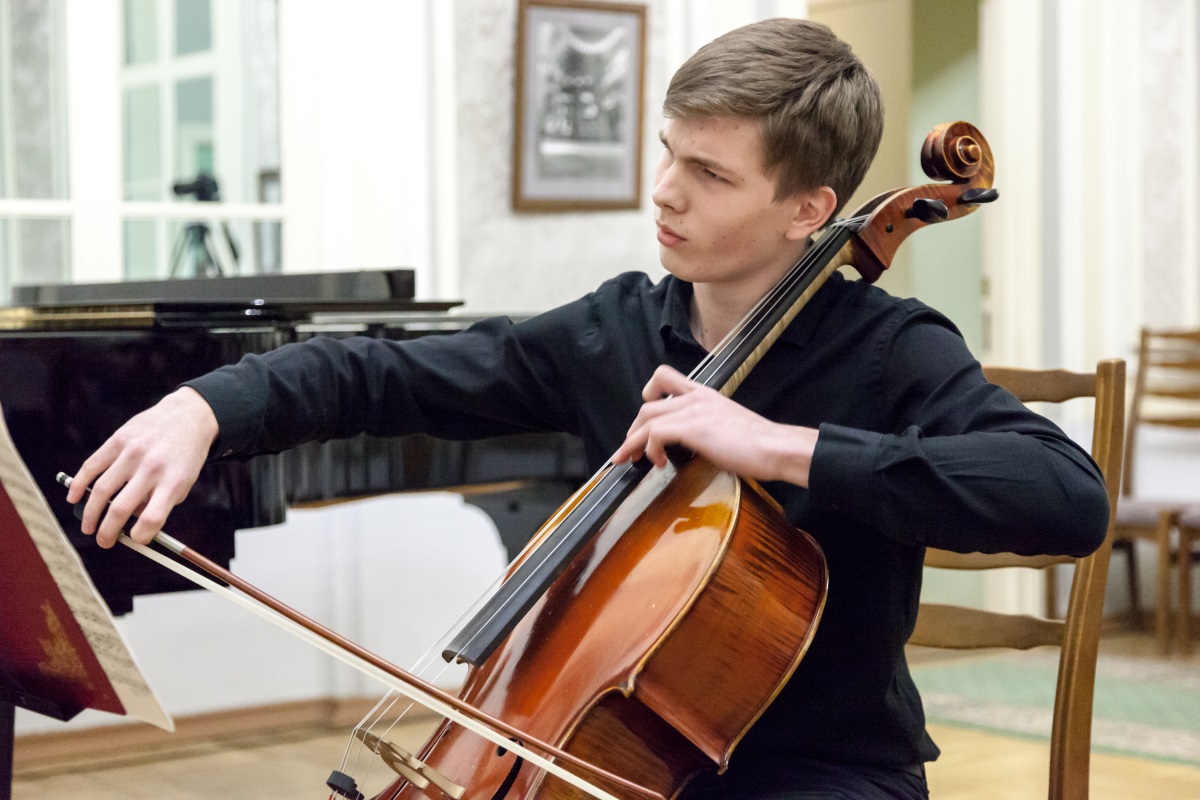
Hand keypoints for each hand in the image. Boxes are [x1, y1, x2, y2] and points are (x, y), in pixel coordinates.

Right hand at [66, 387, 218, 547]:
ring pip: (101, 490)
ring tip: (88, 527)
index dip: (140, 536)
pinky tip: (73, 498)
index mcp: (174, 481)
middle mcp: (152, 467)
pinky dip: (78, 485)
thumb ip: (160, 502)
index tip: (134, 540)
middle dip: (108, 532)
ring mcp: (132, 453)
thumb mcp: (184, 481)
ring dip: (90, 514)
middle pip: (121, 508)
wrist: (187, 416)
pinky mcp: (117, 440)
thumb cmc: (185, 456)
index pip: (153, 518)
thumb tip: (131, 524)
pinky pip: (91, 466)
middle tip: (103, 542)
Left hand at [611, 365, 818, 485]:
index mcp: (705, 394)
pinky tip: (659, 463)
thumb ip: (709, 425)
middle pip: (648, 404)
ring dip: (633, 441)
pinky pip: (656, 434)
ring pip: (646, 418)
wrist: (776, 447)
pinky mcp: (692, 427)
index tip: (645, 418)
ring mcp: (693, 410)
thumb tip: (698, 442)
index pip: (665, 377)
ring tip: (632, 459)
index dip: (648, 394)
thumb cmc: (760, 443)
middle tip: (629, 450)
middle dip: (633, 430)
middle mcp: (696, 397)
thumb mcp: (729, 424)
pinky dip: (650, 450)